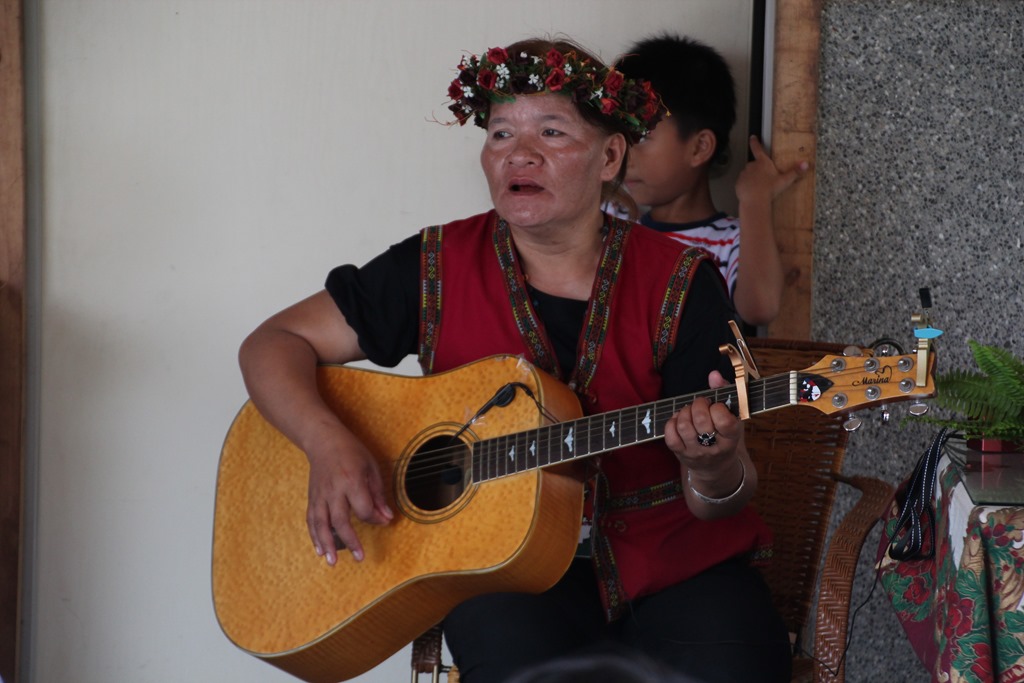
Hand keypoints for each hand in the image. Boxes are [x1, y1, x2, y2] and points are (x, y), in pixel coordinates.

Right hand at [304, 425, 392, 564]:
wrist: (324, 441)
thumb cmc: (351, 452)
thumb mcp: (372, 467)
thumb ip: (378, 494)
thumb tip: (387, 517)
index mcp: (352, 481)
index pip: (363, 508)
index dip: (374, 518)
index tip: (383, 520)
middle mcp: (334, 490)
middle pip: (341, 521)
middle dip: (350, 541)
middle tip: (360, 558)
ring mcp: (320, 495)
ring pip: (321, 524)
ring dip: (327, 544)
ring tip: (332, 562)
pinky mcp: (312, 498)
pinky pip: (311, 520)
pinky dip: (314, 536)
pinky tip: (320, 550)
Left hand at [664, 371, 742, 486]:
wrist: (716, 467)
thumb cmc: (724, 434)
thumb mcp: (732, 416)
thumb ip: (724, 391)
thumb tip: (713, 374)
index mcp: (731, 438)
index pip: (724, 421)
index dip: (718, 408)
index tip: (717, 406)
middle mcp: (713, 447)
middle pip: (701, 421)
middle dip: (698, 405)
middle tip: (701, 404)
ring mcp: (695, 452)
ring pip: (683, 426)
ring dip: (684, 412)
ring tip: (690, 411)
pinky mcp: (680, 454)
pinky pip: (670, 436)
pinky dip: (672, 422)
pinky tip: (679, 420)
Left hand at [734, 135, 809, 204]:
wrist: (755, 201)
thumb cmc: (769, 190)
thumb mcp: (785, 180)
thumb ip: (795, 172)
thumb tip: (806, 164)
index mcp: (763, 162)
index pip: (757, 148)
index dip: (755, 142)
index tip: (752, 137)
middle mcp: (752, 166)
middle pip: (755, 164)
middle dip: (759, 169)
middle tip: (765, 179)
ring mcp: (744, 174)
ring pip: (748, 173)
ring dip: (752, 177)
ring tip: (759, 186)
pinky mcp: (739, 183)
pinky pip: (742, 182)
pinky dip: (746, 185)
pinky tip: (752, 191)